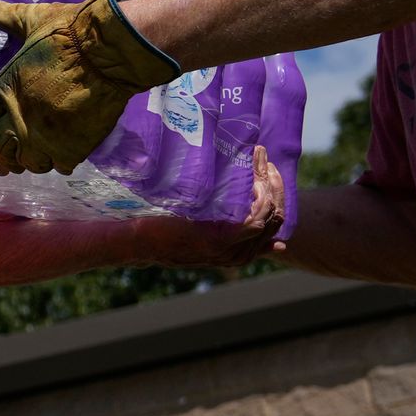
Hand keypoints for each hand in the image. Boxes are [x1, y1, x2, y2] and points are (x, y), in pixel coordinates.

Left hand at [0, 0, 181, 176]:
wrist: (111, 48)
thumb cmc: (70, 31)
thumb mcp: (33, 20)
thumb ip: (7, 19)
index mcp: (4, 90)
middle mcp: (19, 118)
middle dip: (2, 151)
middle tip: (14, 144)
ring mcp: (45, 137)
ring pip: (27, 163)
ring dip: (31, 157)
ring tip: (40, 146)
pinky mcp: (72, 147)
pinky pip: (58, 165)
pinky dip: (59, 159)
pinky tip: (64, 146)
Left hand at [123, 148, 285, 267]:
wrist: (138, 240)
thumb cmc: (164, 227)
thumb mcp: (199, 223)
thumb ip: (220, 217)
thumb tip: (248, 200)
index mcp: (237, 250)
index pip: (275, 223)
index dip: (277, 194)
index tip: (269, 169)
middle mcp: (238, 253)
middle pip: (276, 218)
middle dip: (276, 186)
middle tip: (266, 161)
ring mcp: (230, 249)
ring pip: (270, 216)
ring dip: (269, 185)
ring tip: (259, 161)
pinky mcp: (218, 241)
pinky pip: (255, 220)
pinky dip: (259, 197)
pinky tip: (250, 177)